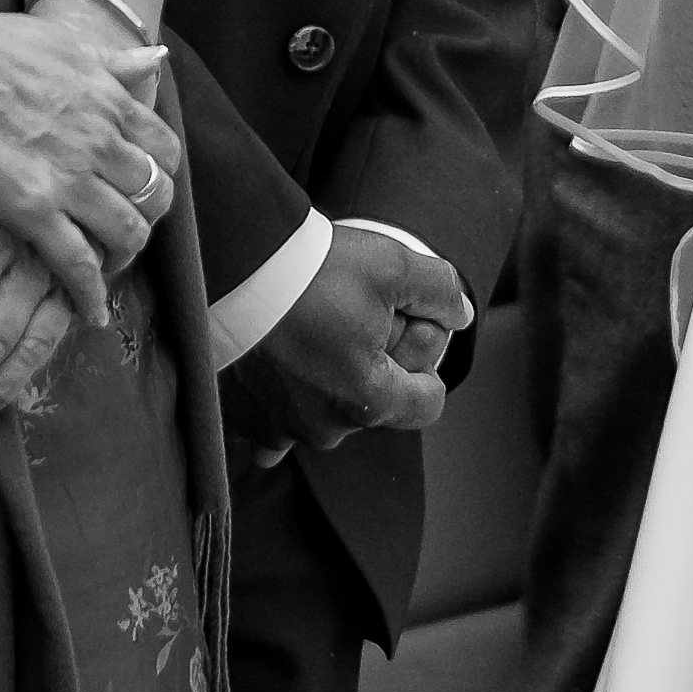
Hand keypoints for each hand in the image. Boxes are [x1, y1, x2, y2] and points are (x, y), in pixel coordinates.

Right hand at [0, 0, 172, 322]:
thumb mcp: (63, 42)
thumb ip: (110, 60)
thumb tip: (154, 58)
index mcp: (109, 99)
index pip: (164, 148)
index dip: (159, 174)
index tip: (141, 187)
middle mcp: (102, 140)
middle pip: (154, 194)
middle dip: (146, 218)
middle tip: (124, 232)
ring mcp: (71, 177)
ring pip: (126, 232)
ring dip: (123, 255)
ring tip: (107, 270)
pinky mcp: (32, 210)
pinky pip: (78, 264)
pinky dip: (90, 294)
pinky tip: (91, 312)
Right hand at [239, 222, 464, 449]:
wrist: (233, 263)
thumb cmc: (314, 268)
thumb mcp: (394, 265)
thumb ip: (439, 291)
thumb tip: (460, 313)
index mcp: (368, 401)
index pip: (426, 405)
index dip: (429, 367)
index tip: (412, 334)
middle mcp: (322, 428)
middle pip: (371, 405)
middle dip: (373, 369)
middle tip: (355, 318)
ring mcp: (275, 427)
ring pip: (322, 413)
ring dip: (324, 383)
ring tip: (311, 331)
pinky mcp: (239, 415)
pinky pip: (270, 423)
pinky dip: (278, 400)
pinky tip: (277, 371)